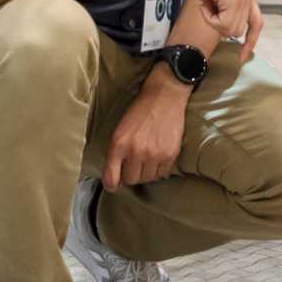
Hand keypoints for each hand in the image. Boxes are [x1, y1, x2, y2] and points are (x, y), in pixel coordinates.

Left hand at [103, 71, 186, 189]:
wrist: (164, 96)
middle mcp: (136, 151)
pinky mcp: (170, 154)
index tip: (114, 184)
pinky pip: (162, 173)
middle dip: (132, 173)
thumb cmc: (140, 111)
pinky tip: (159, 155)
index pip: (111, 178)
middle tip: (135, 162)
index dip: (111, 185)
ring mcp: (154, 154)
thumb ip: (116, 152)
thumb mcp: (120, 129)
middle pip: (131, 180)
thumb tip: (116, 176)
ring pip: (147, 178)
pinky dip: (160, 168)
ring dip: (147, 171)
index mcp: (118, 144)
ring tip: (148, 156)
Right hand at [174, 0, 263, 58]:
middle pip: (240, 30)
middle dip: (220, 26)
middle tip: (207, 9)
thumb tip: (222, 27)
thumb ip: (223, 10)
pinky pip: (222, 22)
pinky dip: (209, 17)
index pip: (256, 22)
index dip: (251, 41)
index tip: (242, 55)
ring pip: (231, 29)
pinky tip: (205, 0)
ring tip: (206, 1)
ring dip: (213, 21)